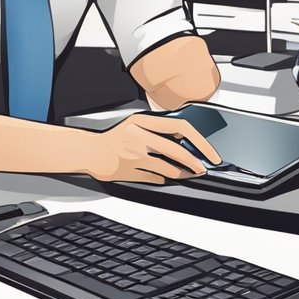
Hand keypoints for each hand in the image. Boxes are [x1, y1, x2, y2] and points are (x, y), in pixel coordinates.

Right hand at [82, 114, 221, 183]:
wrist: (89, 151)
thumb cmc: (114, 137)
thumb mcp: (136, 125)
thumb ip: (157, 130)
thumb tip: (186, 141)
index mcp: (143, 121)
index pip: (180, 126)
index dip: (198, 140)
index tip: (209, 152)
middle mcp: (138, 136)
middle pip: (175, 150)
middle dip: (194, 161)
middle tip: (202, 168)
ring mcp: (133, 155)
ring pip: (166, 167)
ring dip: (181, 173)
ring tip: (188, 174)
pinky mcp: (127, 171)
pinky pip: (153, 177)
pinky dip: (162, 178)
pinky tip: (165, 176)